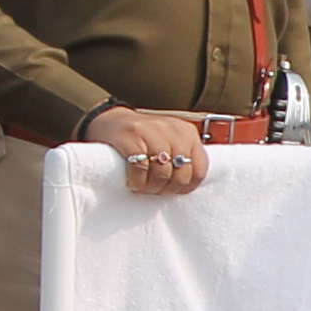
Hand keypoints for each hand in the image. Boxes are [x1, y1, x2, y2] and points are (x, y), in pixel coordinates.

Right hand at [81, 105, 215, 194]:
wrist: (111, 120)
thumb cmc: (143, 138)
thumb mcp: (170, 143)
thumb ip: (183, 159)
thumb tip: (189, 187)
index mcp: (187, 133)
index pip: (199, 170)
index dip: (186, 187)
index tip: (172, 190)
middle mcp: (173, 130)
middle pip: (181, 175)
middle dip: (167, 189)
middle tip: (155, 189)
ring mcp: (151, 131)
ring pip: (162, 174)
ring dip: (151, 187)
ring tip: (143, 187)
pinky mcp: (131, 137)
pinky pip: (141, 168)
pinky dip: (137, 181)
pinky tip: (133, 183)